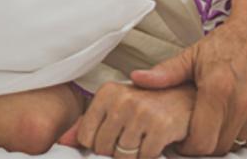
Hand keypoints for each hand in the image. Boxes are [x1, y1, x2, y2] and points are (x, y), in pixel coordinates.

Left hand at [57, 82, 194, 157]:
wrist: (185, 99)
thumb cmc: (144, 104)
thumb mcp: (113, 107)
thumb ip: (86, 124)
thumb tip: (62, 142)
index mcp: (106, 92)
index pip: (85, 136)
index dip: (96, 145)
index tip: (111, 138)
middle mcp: (122, 99)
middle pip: (103, 148)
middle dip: (115, 151)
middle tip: (130, 139)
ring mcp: (142, 112)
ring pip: (123, 156)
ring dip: (133, 155)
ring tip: (142, 140)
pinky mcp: (161, 126)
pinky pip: (145, 157)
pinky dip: (149, 156)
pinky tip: (155, 143)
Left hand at [129, 0, 246, 155]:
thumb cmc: (228, 41)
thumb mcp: (193, 55)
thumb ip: (166, 73)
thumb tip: (136, 79)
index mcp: (218, 90)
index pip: (201, 141)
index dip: (187, 147)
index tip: (180, 141)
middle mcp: (243, 103)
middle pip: (218, 147)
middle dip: (203, 145)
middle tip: (193, 133)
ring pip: (236, 143)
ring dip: (222, 139)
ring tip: (210, 124)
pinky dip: (241, 133)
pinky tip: (230, 119)